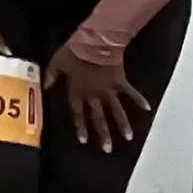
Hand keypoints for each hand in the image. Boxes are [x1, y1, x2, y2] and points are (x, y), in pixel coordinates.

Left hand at [46, 36, 152, 154]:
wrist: (95, 43)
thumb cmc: (74, 52)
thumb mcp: (57, 62)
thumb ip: (51, 76)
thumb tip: (45, 87)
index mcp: (78, 92)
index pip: (78, 113)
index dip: (81, 127)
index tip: (84, 141)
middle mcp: (94, 95)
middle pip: (99, 118)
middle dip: (103, 134)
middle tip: (108, 149)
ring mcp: (109, 90)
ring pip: (117, 111)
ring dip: (122, 124)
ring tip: (129, 138)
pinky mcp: (120, 82)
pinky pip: (131, 93)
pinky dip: (139, 100)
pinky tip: (147, 108)